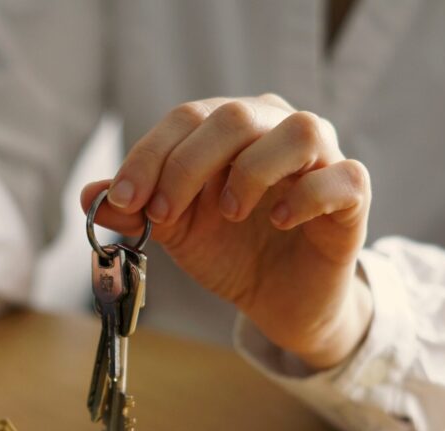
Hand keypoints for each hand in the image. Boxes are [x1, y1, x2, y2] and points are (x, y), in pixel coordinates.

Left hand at [82, 94, 372, 368]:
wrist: (277, 299)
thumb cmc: (228, 250)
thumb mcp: (174, 230)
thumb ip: (135, 209)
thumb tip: (91, 195)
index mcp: (231, 128)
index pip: (187, 117)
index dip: (149, 156)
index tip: (124, 199)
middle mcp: (277, 129)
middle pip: (235, 116)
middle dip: (187, 165)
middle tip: (164, 214)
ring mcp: (322, 158)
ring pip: (298, 130)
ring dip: (251, 171)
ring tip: (228, 212)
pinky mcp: (353, 195)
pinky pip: (341, 177)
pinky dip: (306, 196)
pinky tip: (277, 221)